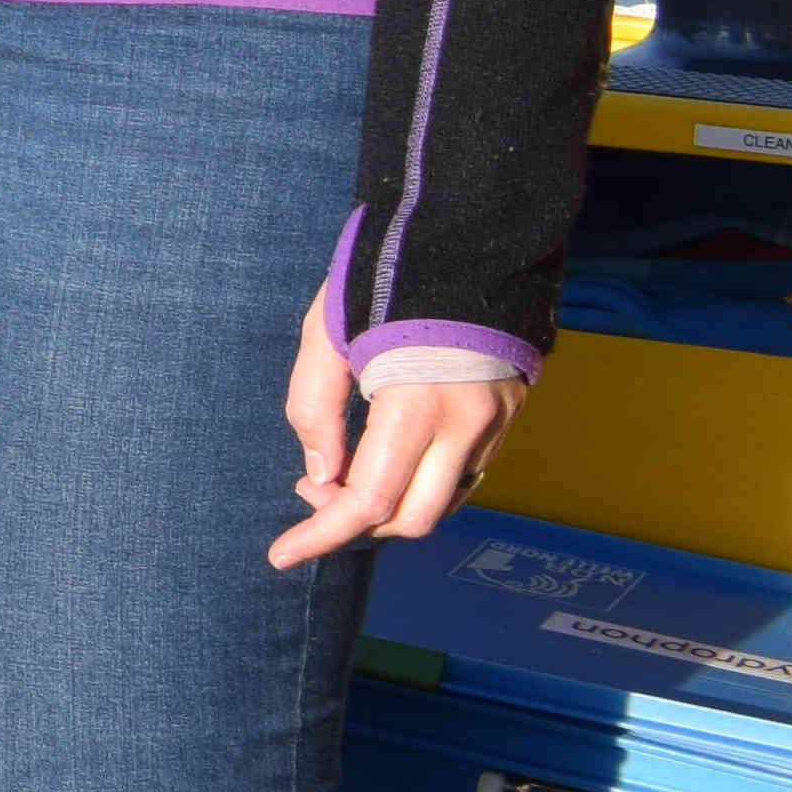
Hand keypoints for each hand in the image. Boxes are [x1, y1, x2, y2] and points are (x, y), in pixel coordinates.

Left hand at [273, 284, 524, 570]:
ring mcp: (496, 425)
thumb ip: (314, 408)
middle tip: (311, 489)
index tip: (281, 556)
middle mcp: (467, 426)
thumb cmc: (383, 277)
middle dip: (355, 522)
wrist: (471, 235)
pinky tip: (387, 459)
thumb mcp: (327, 332)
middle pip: (409, 519)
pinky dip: (421, 485)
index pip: (367, 501)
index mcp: (416, 405)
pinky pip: (465, 478)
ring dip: (389, 506)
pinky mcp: (509, 416)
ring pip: (441, 504)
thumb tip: (319, 477)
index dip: (321, 535)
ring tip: (342, 470)